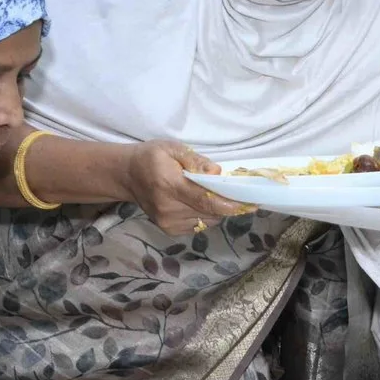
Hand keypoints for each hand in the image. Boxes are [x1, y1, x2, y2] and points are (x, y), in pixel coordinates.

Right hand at [121, 139, 249, 235]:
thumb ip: (197, 161)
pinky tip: (197, 203)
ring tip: (211, 195)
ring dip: (216, 210)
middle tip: (234, 192)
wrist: (127, 176)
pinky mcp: (169, 230)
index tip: (252, 203)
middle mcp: (169, 208)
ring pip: (207, 221)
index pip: (206, 200)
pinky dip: (205, 215)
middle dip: (227, 205)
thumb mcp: (173, 149)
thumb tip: (218, 174)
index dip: (231, 204)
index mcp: (169, 185)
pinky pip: (199, 225)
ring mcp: (168, 223)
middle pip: (210, 213)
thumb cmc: (151, 158)